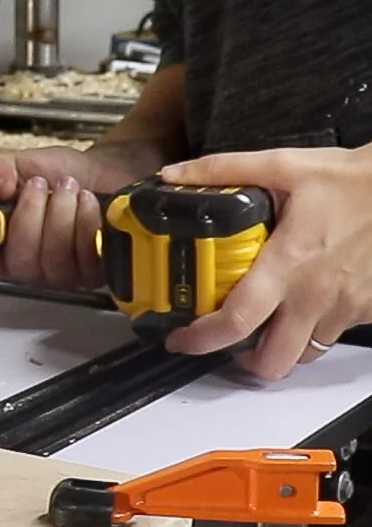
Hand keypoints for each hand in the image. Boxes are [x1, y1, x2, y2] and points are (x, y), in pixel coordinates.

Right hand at [0, 147, 139, 288]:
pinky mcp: (91, 271)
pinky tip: (87, 202)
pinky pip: (85, 255)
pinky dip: (86, 221)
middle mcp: (26, 265)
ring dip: (61, 214)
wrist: (101, 172)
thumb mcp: (22, 164)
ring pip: (53, 258)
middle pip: (19, 262)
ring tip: (68, 187)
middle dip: (30, 216)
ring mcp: (58, 273)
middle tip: (39, 184)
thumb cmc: (59, 174)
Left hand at [159, 146, 371, 378]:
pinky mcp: (368, 310)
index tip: (180, 339)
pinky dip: (312, 330)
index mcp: (287, 265)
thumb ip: (222, 170)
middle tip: (227, 340)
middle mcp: (315, 296)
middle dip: (243, 361)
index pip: (237, 322)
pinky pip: (333, 335)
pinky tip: (304, 303)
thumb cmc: (352, 178)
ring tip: (264, 323)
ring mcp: (345, 308)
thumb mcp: (282, 164)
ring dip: (280, 346)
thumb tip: (172, 174)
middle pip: (272, 361)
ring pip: (304, 354)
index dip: (201, 340)